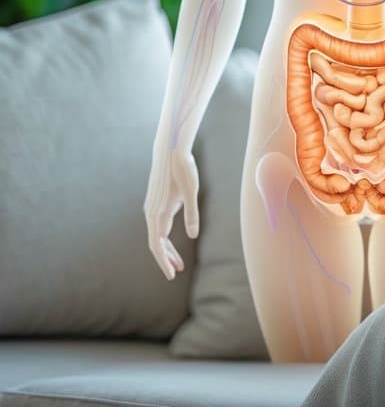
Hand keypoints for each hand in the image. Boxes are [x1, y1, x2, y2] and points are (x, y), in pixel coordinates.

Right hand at [143, 145, 200, 280]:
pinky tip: (172, 240)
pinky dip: (164, 236)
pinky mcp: (155, 202)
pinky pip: (158, 225)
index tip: (171, 275)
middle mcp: (151, 212)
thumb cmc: (183, 170)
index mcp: (158, 213)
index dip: (164, 261)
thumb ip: (192, 214)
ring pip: (157, 234)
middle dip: (166, 258)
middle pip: (156, 243)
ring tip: (178, 262)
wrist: (170, 151)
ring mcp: (151, 207)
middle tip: (176, 272)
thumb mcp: (192, 192)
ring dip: (166, 248)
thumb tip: (192, 236)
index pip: (158, 245)